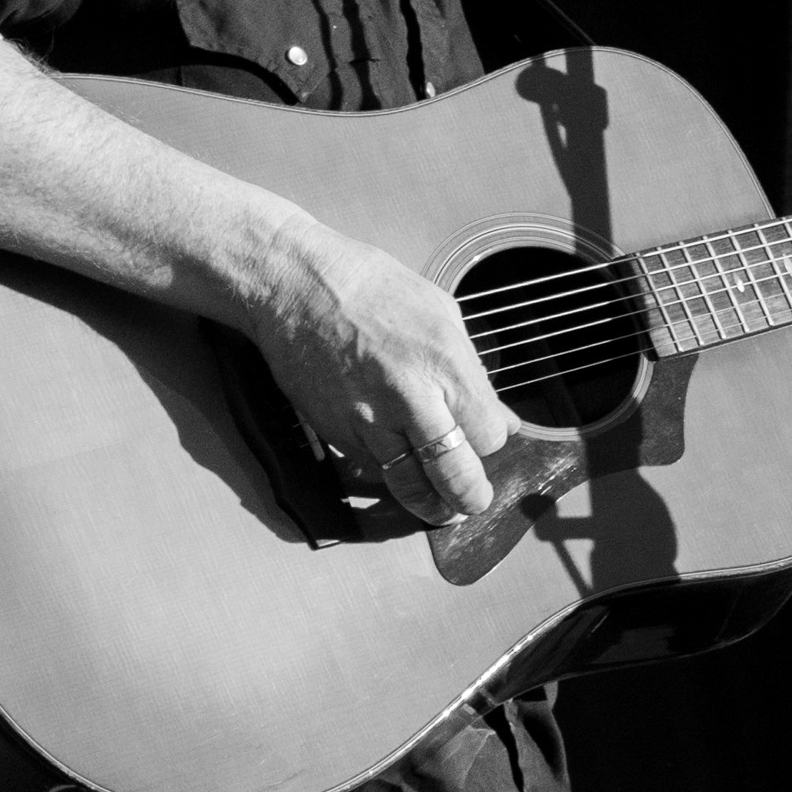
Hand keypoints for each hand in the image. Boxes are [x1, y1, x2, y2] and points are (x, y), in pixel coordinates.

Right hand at [249, 210, 519, 522]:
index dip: (491, 439)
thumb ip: (471, 369)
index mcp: (443, 360)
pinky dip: (389, 474)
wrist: (294, 285)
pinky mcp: (337, 432)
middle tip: (474, 501)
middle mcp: (409, 396)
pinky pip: (373, 469)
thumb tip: (497, 414)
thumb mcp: (438, 311)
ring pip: (411, 488)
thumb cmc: (367, 284)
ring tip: (442, 506)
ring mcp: (369, 419)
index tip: (485, 435)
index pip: (488, 434)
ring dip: (431, 502)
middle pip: (456, 477)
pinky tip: (397, 466)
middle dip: (471, 497)